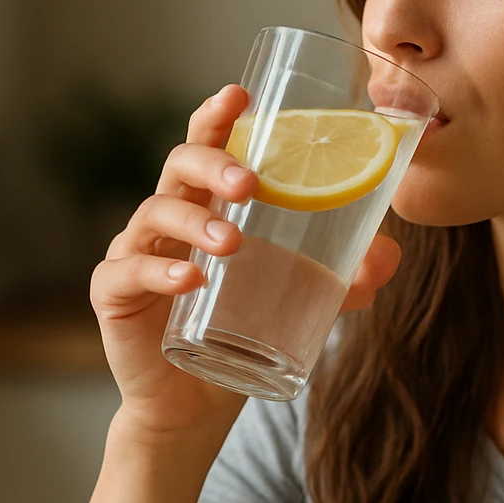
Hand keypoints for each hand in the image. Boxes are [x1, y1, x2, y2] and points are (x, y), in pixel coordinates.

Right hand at [89, 84, 403, 442]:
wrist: (194, 407)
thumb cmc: (240, 332)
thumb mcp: (302, 303)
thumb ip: (346, 279)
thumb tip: (390, 252)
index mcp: (207, 204)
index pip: (207, 145)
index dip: (217, 117)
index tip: (239, 95)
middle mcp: (168, 218)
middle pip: (180, 167)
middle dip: (214, 164)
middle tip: (251, 183)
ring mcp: (136, 252)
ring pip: (155, 214)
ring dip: (195, 221)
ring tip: (230, 242)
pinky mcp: (113, 294)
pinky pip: (128, 272)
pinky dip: (159, 273)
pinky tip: (189, 280)